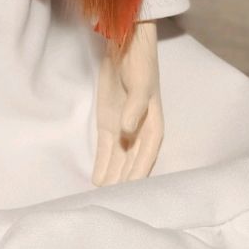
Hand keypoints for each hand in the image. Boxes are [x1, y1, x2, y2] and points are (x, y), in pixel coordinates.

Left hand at [92, 19, 163, 185]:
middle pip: (131, 163)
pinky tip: (96, 179)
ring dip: (112, 176)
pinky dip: (101, 163)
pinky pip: (105, 149)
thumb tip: (128, 131)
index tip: (129, 192)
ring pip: (118, 160)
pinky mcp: (108, 123)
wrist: (124, 45)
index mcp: (153, 126)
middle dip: (123, 182)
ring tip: (101, 198)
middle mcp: (139, 132)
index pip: (145, 157)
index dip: (138, 174)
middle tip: (111, 203)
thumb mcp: (141, 84)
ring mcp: (123, 129)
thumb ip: (135, 107)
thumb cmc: (140, 64)